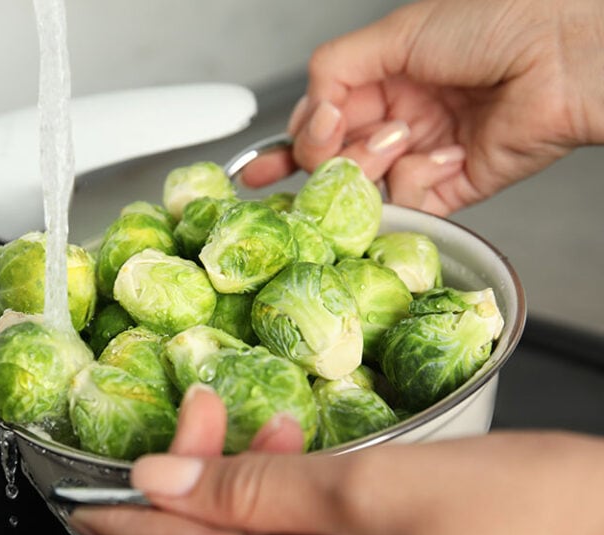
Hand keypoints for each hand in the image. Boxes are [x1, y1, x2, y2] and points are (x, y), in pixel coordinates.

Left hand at [71, 389, 603, 534]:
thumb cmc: (525, 517)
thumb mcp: (372, 491)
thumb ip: (255, 490)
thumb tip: (163, 477)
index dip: (137, 526)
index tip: (92, 492)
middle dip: (204, 492)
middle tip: (199, 416)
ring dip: (249, 496)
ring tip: (262, 428)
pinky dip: (287, 516)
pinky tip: (291, 460)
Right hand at [243, 0, 603, 215]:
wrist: (563, 54)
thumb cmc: (496, 26)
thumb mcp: (398, 32)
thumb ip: (335, 67)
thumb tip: (306, 109)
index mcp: (381, 82)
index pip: (318, 123)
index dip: (293, 144)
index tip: (274, 157)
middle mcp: (397, 121)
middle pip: (333, 163)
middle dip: (326, 158)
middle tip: (332, 144)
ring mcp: (421, 156)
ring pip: (365, 188)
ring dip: (372, 164)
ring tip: (400, 136)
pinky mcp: (450, 187)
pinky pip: (411, 204)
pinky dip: (419, 181)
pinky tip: (445, 152)